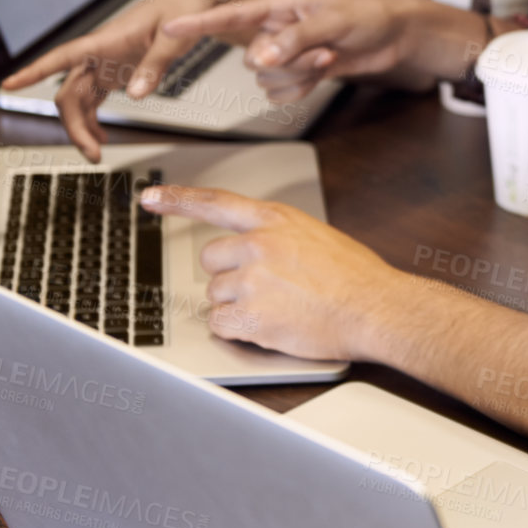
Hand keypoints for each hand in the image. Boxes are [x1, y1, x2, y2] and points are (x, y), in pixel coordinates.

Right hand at [0, 0, 259, 161]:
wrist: (191, 3)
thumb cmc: (183, 10)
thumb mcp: (175, 37)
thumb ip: (155, 65)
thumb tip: (137, 96)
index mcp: (105, 41)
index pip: (62, 56)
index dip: (34, 70)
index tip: (8, 84)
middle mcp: (98, 54)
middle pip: (69, 92)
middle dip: (73, 125)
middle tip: (92, 156)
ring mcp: (104, 65)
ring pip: (78, 100)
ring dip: (81, 128)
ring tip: (97, 153)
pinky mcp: (114, 73)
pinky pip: (93, 101)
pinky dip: (93, 121)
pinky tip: (102, 139)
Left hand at [141, 185, 404, 360]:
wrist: (378, 308)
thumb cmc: (358, 277)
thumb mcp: (317, 237)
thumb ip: (280, 237)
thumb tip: (257, 250)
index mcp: (275, 219)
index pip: (215, 202)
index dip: (177, 200)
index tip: (149, 198)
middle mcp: (259, 244)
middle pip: (210, 260)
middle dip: (228, 276)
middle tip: (262, 289)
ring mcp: (253, 279)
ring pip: (215, 295)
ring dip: (237, 306)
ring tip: (278, 309)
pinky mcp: (252, 315)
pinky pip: (220, 324)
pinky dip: (237, 330)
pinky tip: (267, 327)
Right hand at [163, 0, 413, 103]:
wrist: (395, 36)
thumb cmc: (369, 16)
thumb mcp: (332, 23)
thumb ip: (293, 40)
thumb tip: (259, 58)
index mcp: (279, 6)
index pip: (231, 15)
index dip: (199, 23)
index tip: (169, 26)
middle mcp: (277, 29)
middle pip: (253, 60)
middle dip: (288, 64)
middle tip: (323, 51)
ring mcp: (286, 53)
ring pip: (267, 80)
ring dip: (300, 77)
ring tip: (329, 57)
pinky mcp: (298, 72)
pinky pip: (281, 93)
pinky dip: (303, 90)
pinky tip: (324, 73)